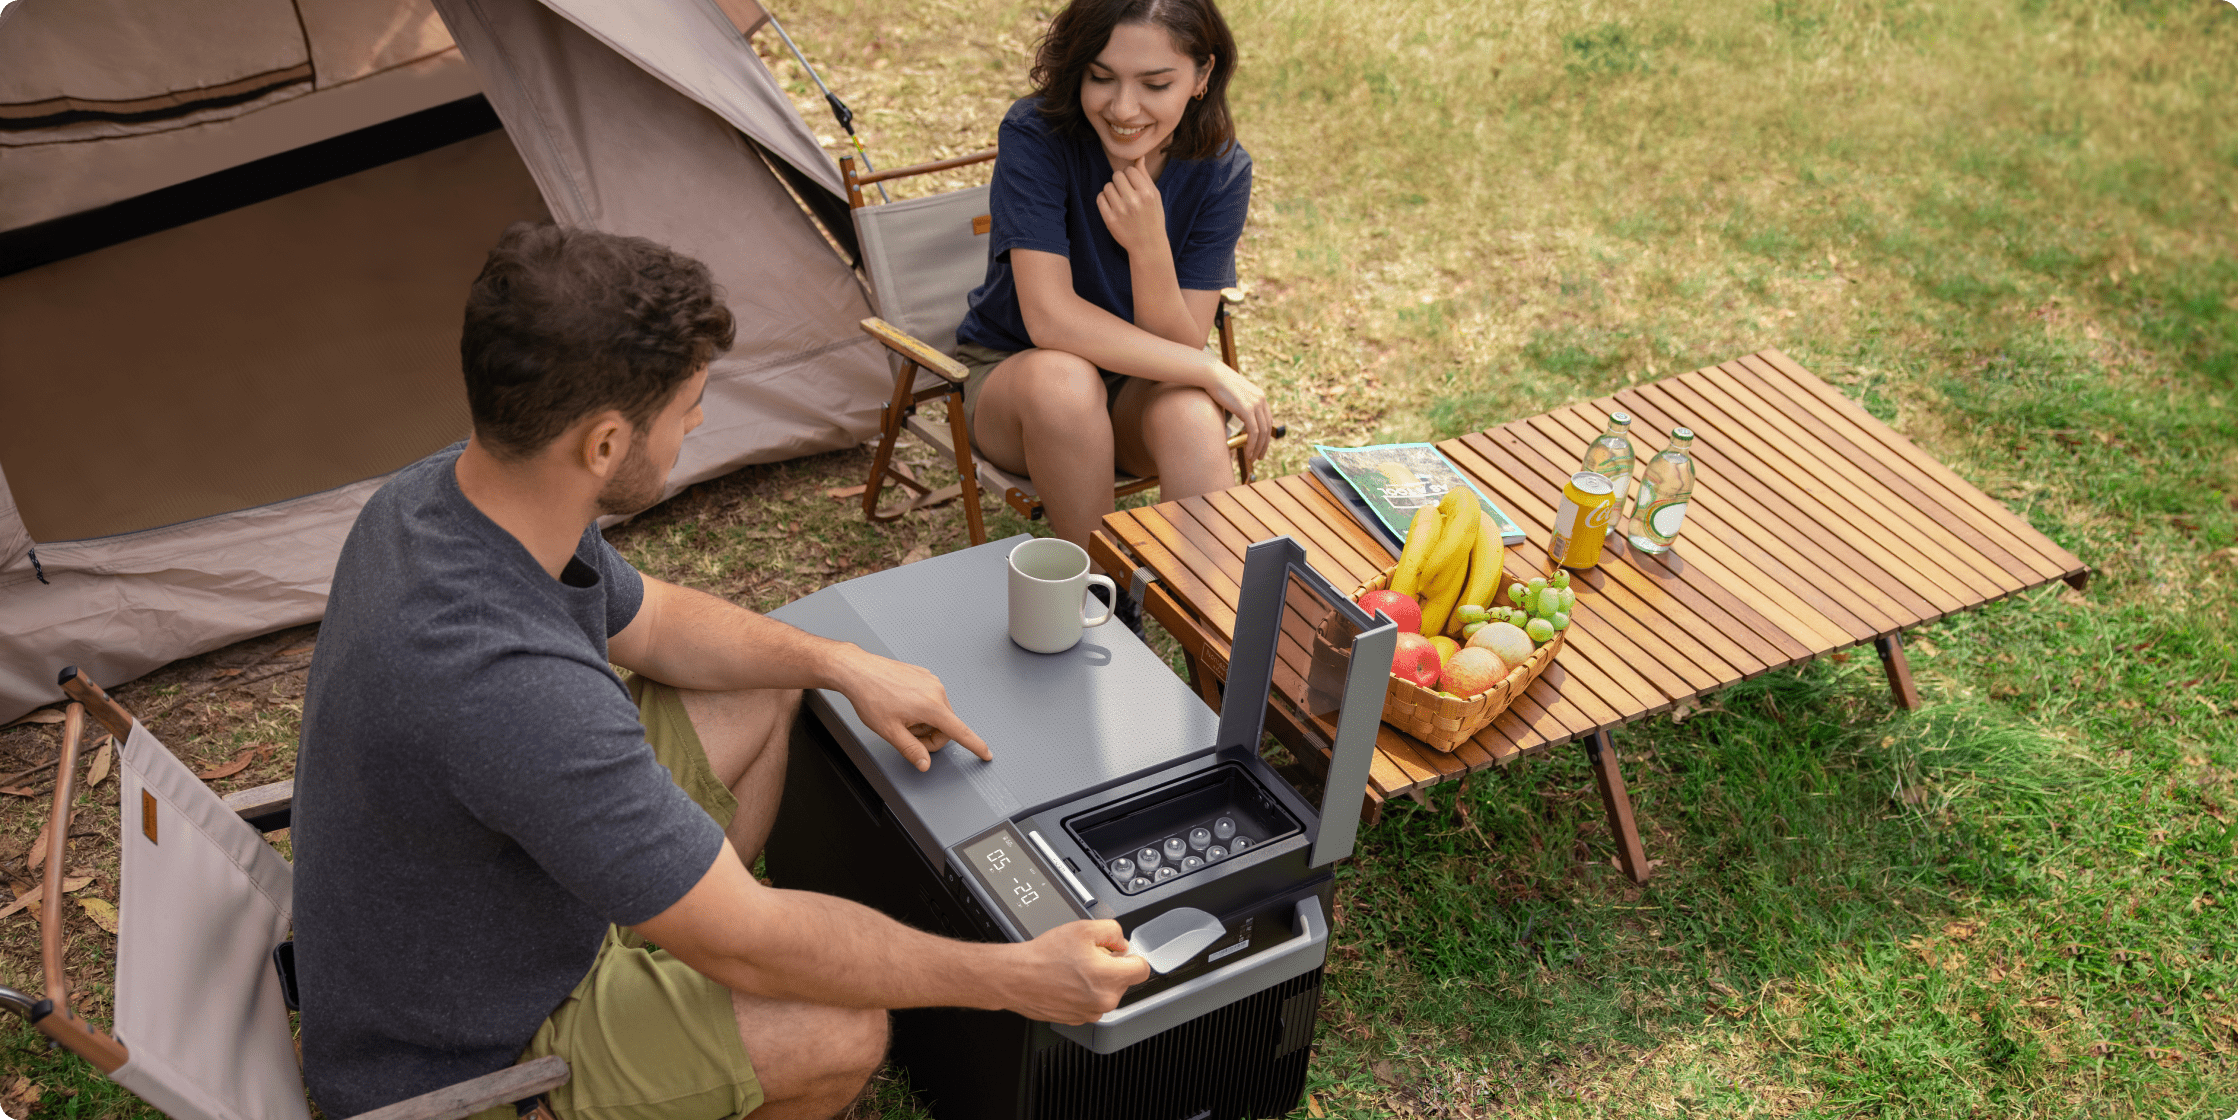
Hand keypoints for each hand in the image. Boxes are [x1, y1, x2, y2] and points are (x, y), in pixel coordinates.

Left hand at [825, 647, 992, 769]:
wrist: (858, 671)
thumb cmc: (871, 696)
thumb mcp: (890, 731)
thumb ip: (911, 750)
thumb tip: (924, 763)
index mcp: (931, 706)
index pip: (959, 731)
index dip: (975, 745)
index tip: (986, 753)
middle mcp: (936, 691)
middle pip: (946, 725)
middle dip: (930, 736)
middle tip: (907, 737)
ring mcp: (931, 681)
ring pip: (938, 712)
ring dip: (924, 722)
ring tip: (900, 717)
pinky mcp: (924, 675)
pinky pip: (931, 699)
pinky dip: (920, 708)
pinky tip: (901, 705)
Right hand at [1004, 919, 1149, 1023]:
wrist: (1016, 977)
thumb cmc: (1044, 956)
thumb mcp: (1083, 928)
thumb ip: (1112, 931)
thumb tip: (1121, 943)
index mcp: (1110, 978)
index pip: (1142, 969)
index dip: (1131, 957)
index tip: (1121, 954)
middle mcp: (1104, 1001)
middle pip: (1123, 980)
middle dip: (1110, 967)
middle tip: (1088, 957)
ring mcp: (1090, 1013)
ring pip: (1106, 993)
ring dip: (1096, 981)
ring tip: (1073, 969)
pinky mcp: (1077, 1019)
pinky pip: (1090, 1003)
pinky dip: (1083, 993)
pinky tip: (1066, 981)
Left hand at [1094, 160, 1166, 257]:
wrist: (1148, 245)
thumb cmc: (1153, 217)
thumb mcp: (1155, 196)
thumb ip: (1145, 176)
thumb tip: (1139, 157)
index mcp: (1147, 193)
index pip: (1130, 171)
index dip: (1130, 176)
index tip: (1134, 185)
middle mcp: (1134, 201)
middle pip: (1116, 176)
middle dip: (1120, 182)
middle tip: (1126, 193)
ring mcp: (1120, 211)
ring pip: (1107, 186)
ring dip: (1112, 191)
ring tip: (1120, 200)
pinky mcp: (1110, 220)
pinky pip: (1100, 198)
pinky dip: (1104, 200)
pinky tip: (1112, 206)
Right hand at [1205, 362, 1272, 461]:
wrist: (1212, 374)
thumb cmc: (1218, 385)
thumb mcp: (1235, 396)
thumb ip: (1241, 406)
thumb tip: (1240, 418)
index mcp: (1260, 396)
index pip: (1268, 420)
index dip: (1266, 435)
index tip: (1260, 446)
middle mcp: (1261, 399)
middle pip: (1268, 427)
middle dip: (1264, 445)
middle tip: (1259, 456)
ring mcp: (1255, 404)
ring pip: (1262, 432)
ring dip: (1258, 448)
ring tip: (1253, 457)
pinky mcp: (1247, 409)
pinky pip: (1254, 432)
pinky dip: (1252, 444)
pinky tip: (1248, 452)